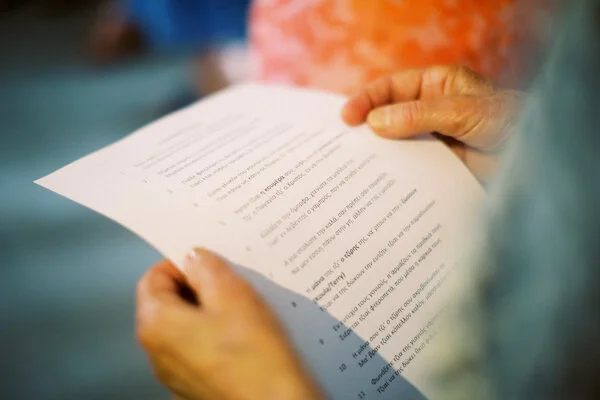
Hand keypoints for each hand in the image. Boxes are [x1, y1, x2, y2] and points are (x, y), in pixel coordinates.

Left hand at [136, 249, 324, 399]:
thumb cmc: (254, 357)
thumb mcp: (233, 294)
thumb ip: (207, 269)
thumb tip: (194, 259)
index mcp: (156, 324)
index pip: (153, 278)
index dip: (181, 263)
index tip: (208, 260)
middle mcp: (157, 353)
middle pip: (168, 304)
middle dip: (198, 288)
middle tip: (231, 281)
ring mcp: (175, 374)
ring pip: (186, 329)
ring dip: (210, 313)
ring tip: (244, 309)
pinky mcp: (196, 387)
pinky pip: (200, 352)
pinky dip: (217, 338)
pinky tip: (246, 337)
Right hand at [341, 65, 524, 181]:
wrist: (539, 158)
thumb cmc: (509, 121)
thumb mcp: (462, 112)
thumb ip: (418, 115)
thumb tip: (375, 124)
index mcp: (436, 86)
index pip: (392, 88)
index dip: (367, 100)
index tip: (348, 118)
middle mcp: (431, 111)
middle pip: (389, 116)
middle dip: (367, 129)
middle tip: (342, 145)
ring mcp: (434, 140)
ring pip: (398, 145)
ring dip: (379, 155)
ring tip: (354, 168)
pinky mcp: (438, 166)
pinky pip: (411, 169)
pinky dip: (395, 176)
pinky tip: (381, 185)